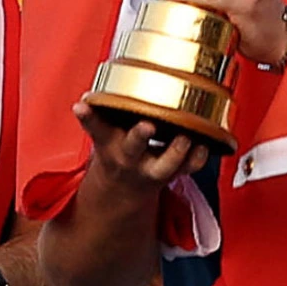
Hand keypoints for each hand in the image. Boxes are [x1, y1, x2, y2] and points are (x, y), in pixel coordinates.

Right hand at [76, 102, 208, 195]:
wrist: (126, 186)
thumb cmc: (116, 151)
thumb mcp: (102, 134)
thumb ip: (96, 115)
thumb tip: (84, 99)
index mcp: (109, 143)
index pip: (95, 127)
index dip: (88, 117)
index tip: (81, 106)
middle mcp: (130, 156)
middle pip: (133, 147)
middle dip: (139, 136)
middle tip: (148, 124)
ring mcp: (152, 167)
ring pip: (165, 164)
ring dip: (177, 151)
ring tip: (187, 136)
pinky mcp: (174, 172)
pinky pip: (189, 169)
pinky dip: (198, 158)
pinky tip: (204, 144)